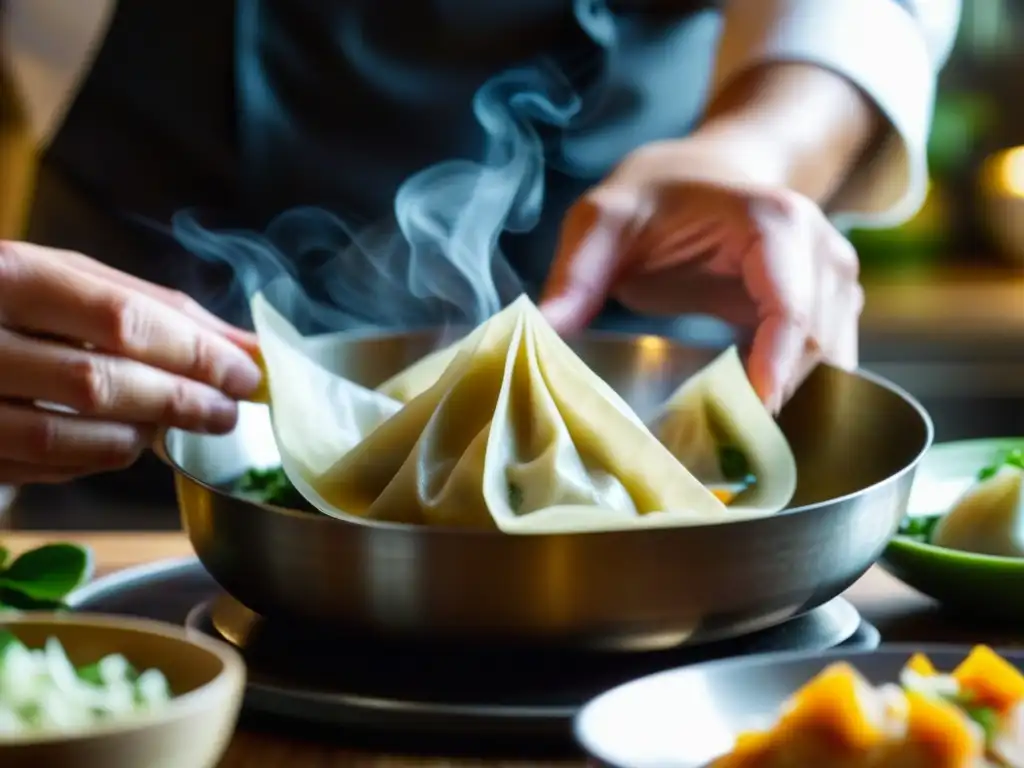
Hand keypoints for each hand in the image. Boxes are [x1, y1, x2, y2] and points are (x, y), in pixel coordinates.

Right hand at [0, 241, 261, 483]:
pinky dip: (90, 460)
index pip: (121, 320)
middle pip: (98, 382)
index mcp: (7, 274)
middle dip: (179, 401)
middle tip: (225, 412)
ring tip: (173, 425)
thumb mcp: (69, 278)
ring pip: (64, 436)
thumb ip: (156, 308)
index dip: (194, 353)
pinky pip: (36, 467)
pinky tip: (120, 443)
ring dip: (136, 437)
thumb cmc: (6, 295)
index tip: (247, 373)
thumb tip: (245, 347)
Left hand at [540, 135, 863, 411]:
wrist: (709, 171)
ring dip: (780, 401)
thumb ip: (577, 272)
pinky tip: (739, 412)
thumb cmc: (660, 192)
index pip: (791, 309)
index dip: (773, 368)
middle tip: (709, 441)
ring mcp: (834, 282)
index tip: (745, 416)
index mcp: (775, 224)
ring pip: (827, 364)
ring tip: (718, 433)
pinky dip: (786, 392)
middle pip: (814, 347)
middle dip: (770, 397)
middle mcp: (822, 252)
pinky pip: (822, 365)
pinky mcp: (829, 310)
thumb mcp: (604, 218)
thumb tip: (543, 330)